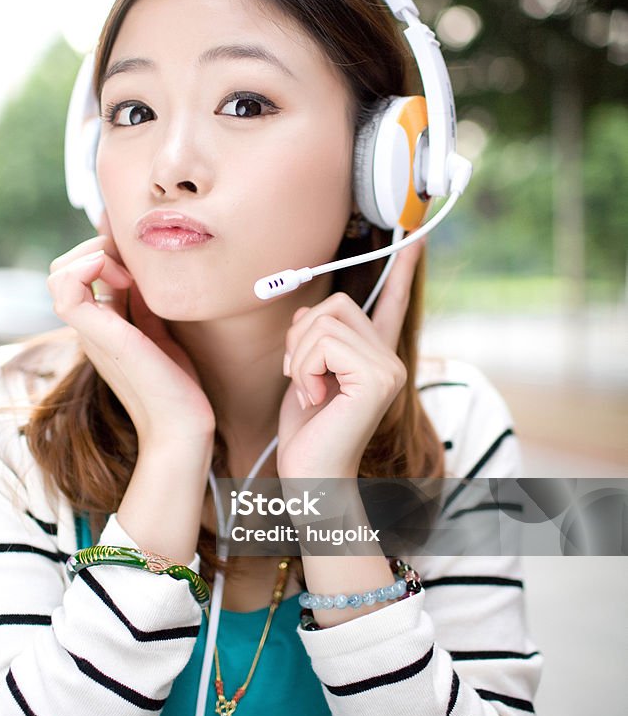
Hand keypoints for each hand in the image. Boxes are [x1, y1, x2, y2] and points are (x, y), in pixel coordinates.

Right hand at [47, 226, 214, 454]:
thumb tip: (144, 269)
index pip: (79, 271)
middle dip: (99, 248)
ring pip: (60, 273)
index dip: (106, 253)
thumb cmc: (177, 386)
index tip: (140, 267)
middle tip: (134, 266)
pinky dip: (86, 268)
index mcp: (102, 325)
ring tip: (129, 274)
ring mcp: (91, 331)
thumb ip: (146, 303)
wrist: (181, 428)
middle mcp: (90, 326)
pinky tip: (122, 277)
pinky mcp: (101, 336)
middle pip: (65, 267)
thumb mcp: (160, 331)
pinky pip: (67, 292)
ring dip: (95, 255)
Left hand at [277, 240, 422, 478]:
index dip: (402, 271)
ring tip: (307, 391)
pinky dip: (303, 369)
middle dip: (301, 337)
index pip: (393, 305)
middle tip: (300, 376)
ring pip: (324, 322)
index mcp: (374, 357)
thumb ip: (314, 340)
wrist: (311, 477)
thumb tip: (307, 310)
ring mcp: (388, 367)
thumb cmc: (306, 432)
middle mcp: (389, 358)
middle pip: (336, 305)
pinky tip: (314, 398)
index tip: (417, 239)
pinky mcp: (378, 377)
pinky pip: (323, 343)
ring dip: (298, 357)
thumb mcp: (304, 374)